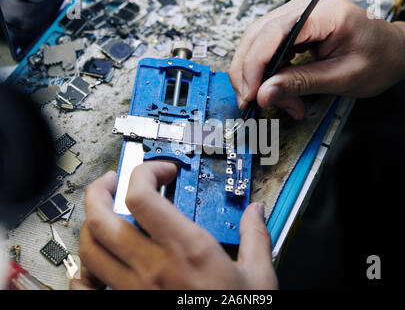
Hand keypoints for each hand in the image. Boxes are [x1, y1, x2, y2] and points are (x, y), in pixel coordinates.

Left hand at [70, 162, 276, 289]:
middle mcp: (154, 266)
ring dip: (91, 222)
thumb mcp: (258, 276)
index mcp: (188, 249)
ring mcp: (135, 288)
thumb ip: (256, 237)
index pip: (142, 196)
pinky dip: (84, 271)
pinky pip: (88, 288)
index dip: (144, 171)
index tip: (161, 171)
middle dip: (101, 189)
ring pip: (91, 247)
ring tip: (105, 213)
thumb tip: (256, 212)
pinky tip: (97, 262)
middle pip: (101, 217)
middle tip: (113, 181)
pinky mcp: (128, 305)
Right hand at [229, 0, 404, 118]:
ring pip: (258, 41)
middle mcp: (307, 5)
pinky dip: (267, 69)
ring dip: (257, 74)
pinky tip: (275, 87)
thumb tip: (264, 94)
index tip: (250, 95)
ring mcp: (300, 12)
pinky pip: (268, 44)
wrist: (395, 51)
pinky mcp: (297, 24)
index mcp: (323, 12)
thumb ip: (300, 83)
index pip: (272, 34)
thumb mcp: (341, 77)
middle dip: (250, 73)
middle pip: (257, 35)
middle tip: (252, 102)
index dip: (254, 67)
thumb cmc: (380, 59)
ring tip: (270, 99)